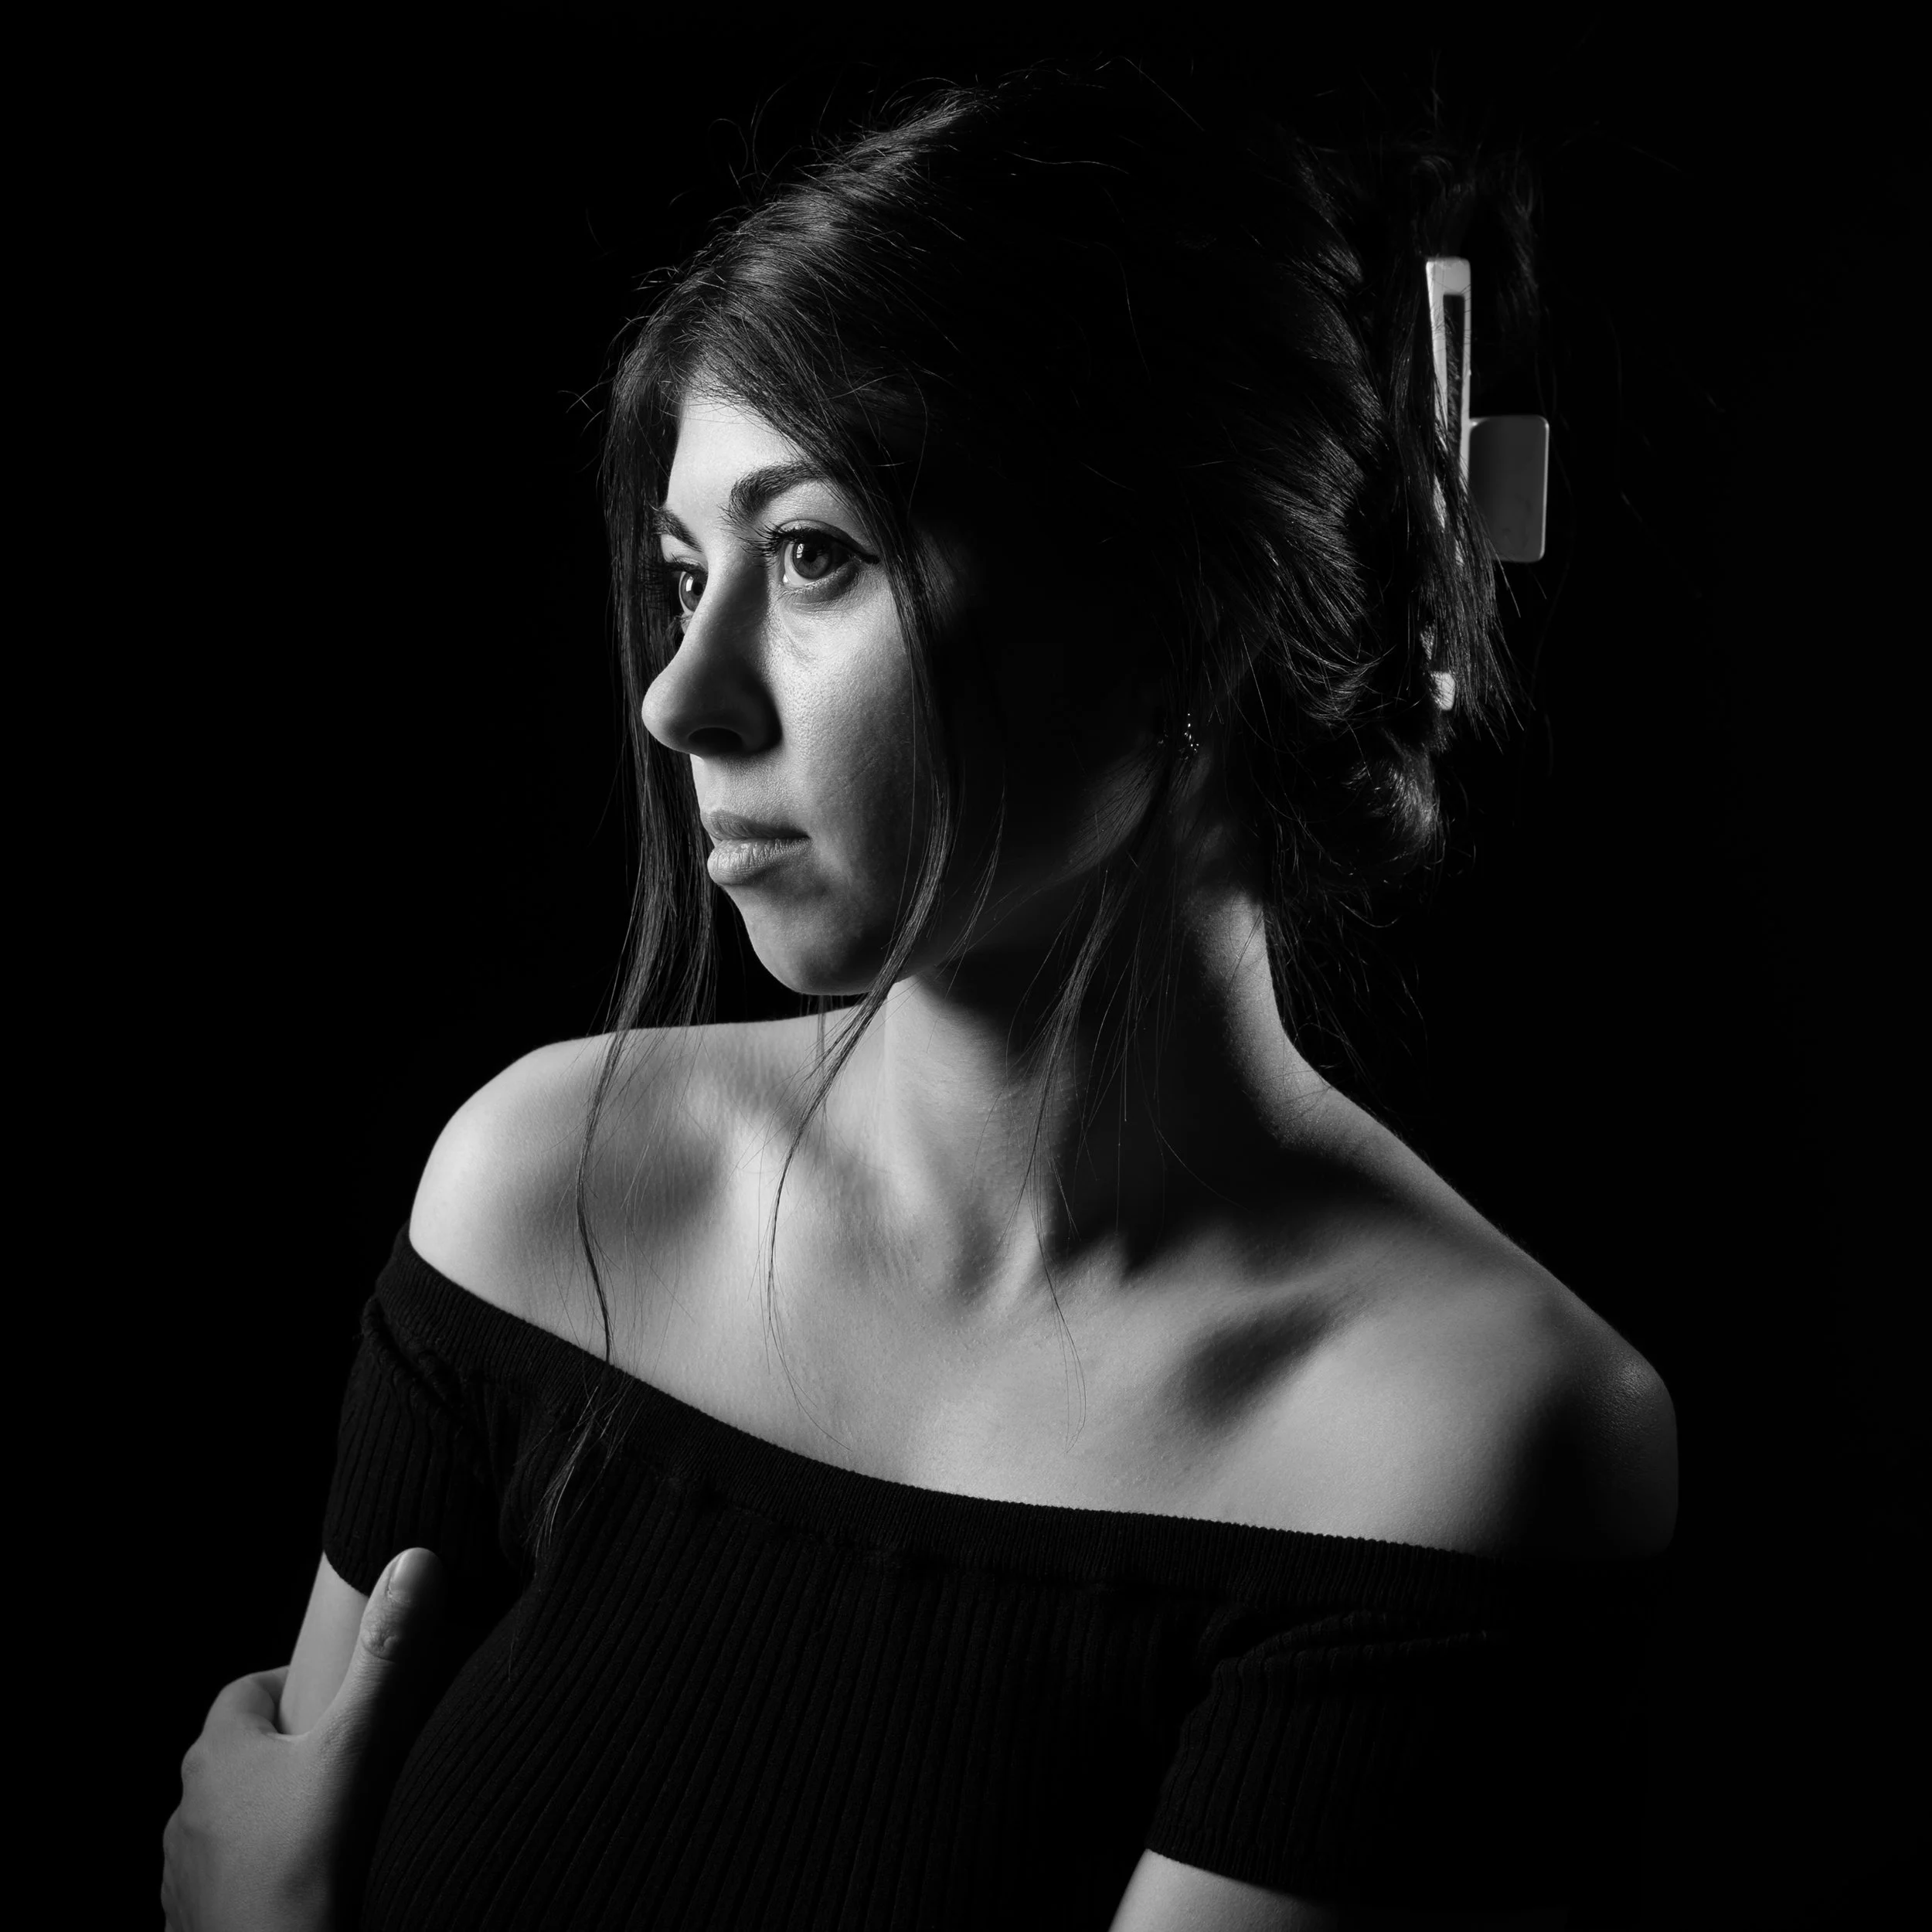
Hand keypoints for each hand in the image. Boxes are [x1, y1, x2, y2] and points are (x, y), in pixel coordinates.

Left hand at [161, 1548, 446, 1931]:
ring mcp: (185, 1873)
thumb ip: (385, 1659)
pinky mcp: (195, 1923)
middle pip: (241, 1755)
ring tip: (338, 1823)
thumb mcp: (355, 1751)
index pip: (244, 1691)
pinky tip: (312, 1880)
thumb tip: (412, 1561)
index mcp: (216, 1755)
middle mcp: (187, 1810)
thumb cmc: (304, 1870)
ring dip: (275, 1813)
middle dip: (292, 1751)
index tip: (342, 1699)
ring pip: (235, 1819)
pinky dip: (265, 1869)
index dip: (293, 1686)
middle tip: (353, 1759)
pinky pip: (231, 1876)